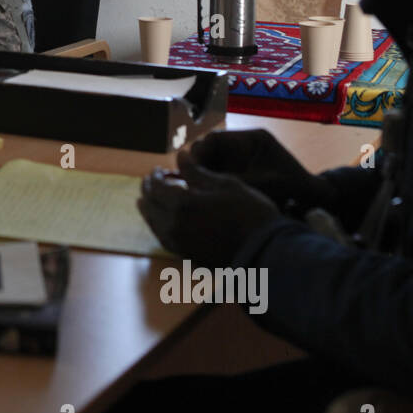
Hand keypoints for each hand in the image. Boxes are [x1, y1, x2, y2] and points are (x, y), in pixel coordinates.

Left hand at [138, 147, 280, 267]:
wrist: (264, 250)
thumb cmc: (249, 212)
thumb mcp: (225, 184)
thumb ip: (197, 172)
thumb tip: (179, 156)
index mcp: (182, 204)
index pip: (156, 187)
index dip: (154, 176)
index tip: (157, 170)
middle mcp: (174, 225)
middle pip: (149, 205)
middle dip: (148, 191)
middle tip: (150, 182)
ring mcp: (178, 243)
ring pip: (153, 224)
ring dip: (149, 209)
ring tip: (149, 200)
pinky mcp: (185, 256)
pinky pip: (163, 238)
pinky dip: (158, 225)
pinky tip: (163, 221)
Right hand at [186, 129, 333, 210]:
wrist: (315, 199)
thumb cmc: (292, 188)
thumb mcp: (261, 184)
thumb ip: (230, 181)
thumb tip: (196, 182)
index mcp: (251, 139)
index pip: (214, 138)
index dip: (199, 153)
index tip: (191, 170)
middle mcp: (244, 146)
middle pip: (209, 150)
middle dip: (198, 166)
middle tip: (191, 183)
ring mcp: (242, 160)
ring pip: (211, 164)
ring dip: (203, 176)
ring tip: (198, 192)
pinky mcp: (242, 173)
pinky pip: (219, 175)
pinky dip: (212, 184)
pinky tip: (208, 197)